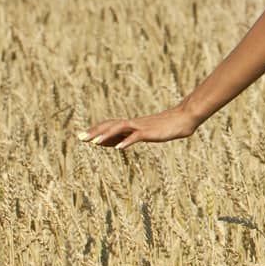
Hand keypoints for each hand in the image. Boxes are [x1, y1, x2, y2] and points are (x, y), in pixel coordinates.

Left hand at [76, 106, 197, 149]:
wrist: (185, 118)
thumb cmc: (169, 126)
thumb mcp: (149, 132)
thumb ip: (136, 135)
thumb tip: (121, 142)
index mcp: (133, 124)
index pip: (111, 125)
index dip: (97, 130)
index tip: (83, 135)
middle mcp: (134, 123)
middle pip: (111, 125)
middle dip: (95, 131)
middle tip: (79, 138)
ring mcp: (142, 127)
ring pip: (120, 129)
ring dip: (106, 135)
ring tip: (93, 143)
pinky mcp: (150, 132)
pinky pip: (136, 136)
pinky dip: (127, 141)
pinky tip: (118, 148)